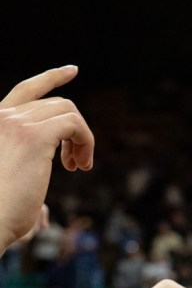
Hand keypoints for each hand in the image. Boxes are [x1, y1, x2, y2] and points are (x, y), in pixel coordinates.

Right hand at [0, 65, 94, 249]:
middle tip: (77, 163)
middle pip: (56, 104)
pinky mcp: (33, 135)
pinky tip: (81, 165)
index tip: (72, 70)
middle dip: (75, 130)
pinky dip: (86, 141)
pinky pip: (74, 124)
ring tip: (79, 166)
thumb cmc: (1, 217)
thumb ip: (27, 179)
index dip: (51, 78)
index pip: (26, 90)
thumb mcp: (14, 189)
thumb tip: (46, 210)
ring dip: (82, 138)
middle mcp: (1, 116)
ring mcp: (14, 122)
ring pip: (67, 111)